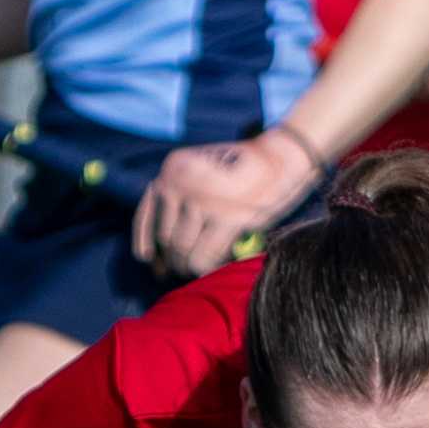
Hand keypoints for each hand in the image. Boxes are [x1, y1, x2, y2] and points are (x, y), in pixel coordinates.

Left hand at [133, 132, 319, 277]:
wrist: (283, 158)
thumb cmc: (243, 172)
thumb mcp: (202, 172)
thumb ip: (178, 200)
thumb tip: (155, 256)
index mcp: (174, 168)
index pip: (147, 212)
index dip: (145, 241)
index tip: (148, 259)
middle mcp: (182, 181)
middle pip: (166, 237)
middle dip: (173, 258)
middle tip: (183, 269)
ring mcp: (203, 200)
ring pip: (182, 251)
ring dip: (190, 266)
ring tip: (201, 267)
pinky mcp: (227, 218)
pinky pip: (205, 258)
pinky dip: (208, 268)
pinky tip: (218, 264)